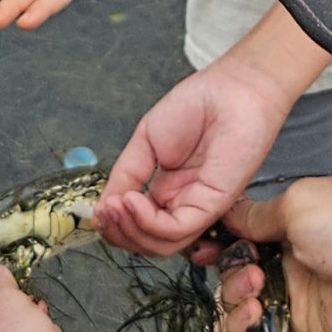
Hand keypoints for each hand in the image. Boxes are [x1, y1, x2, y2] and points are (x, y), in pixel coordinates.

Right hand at [93, 55, 294, 255]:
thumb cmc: (200, 104)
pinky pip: (178, 229)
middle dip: (119, 234)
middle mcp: (185, 202)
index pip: (139, 226)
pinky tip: (131, 201)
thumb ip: (126, 175)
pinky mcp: (215, 203)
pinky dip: (148, 222)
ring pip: (162, 244)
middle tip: (103, 214)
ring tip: (114, 207)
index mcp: (170, 190)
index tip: (98, 211)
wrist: (233, 87)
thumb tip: (104, 206)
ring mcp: (201, 205)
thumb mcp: (146, 141)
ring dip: (130, 230)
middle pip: (149, 243)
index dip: (115, 225)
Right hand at [207, 181, 331, 331]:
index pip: (246, 221)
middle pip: (236, 258)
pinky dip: (244, 321)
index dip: (220, 229)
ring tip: (256, 283)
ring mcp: (294, 287)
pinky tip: (256, 312)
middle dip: (223, 260)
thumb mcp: (300, 203)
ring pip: (239, 292)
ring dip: (235, 289)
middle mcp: (294, 249)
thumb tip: (231, 216)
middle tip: (230, 261)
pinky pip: (254, 327)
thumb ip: (257, 212)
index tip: (201, 236)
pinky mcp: (296, 322)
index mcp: (298, 213)